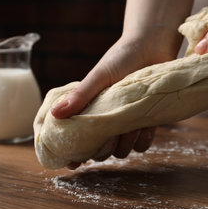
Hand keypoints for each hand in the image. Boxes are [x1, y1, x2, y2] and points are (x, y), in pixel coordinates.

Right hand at [52, 34, 179, 168]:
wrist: (152, 45)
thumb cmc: (122, 57)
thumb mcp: (98, 76)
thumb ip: (79, 96)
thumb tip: (54, 114)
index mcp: (90, 109)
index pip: (77, 137)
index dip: (74, 153)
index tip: (73, 162)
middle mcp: (107, 118)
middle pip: (100, 149)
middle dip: (102, 149)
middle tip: (107, 136)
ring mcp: (126, 121)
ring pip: (122, 149)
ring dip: (124, 143)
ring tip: (129, 124)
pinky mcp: (147, 120)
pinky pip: (143, 143)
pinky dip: (142, 138)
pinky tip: (143, 125)